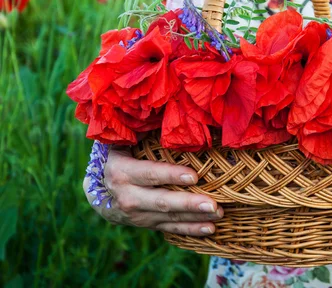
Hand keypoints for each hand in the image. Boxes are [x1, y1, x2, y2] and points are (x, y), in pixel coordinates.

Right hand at [83, 146, 222, 235]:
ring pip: (169, 218)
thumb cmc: (123, 155)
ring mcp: (137, 215)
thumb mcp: (126, 141)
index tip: (194, 176)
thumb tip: (170, 113)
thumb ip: (144, 132)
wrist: (102, 188)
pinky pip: (171, 229)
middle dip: (188, 204)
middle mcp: (127, 196)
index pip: (150, 174)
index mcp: (121, 171)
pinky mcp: (147, 225)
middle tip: (212, 204)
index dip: (171, 175)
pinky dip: (191, 230)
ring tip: (218, 214)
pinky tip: (210, 228)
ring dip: (195, 217)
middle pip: (161, 201)